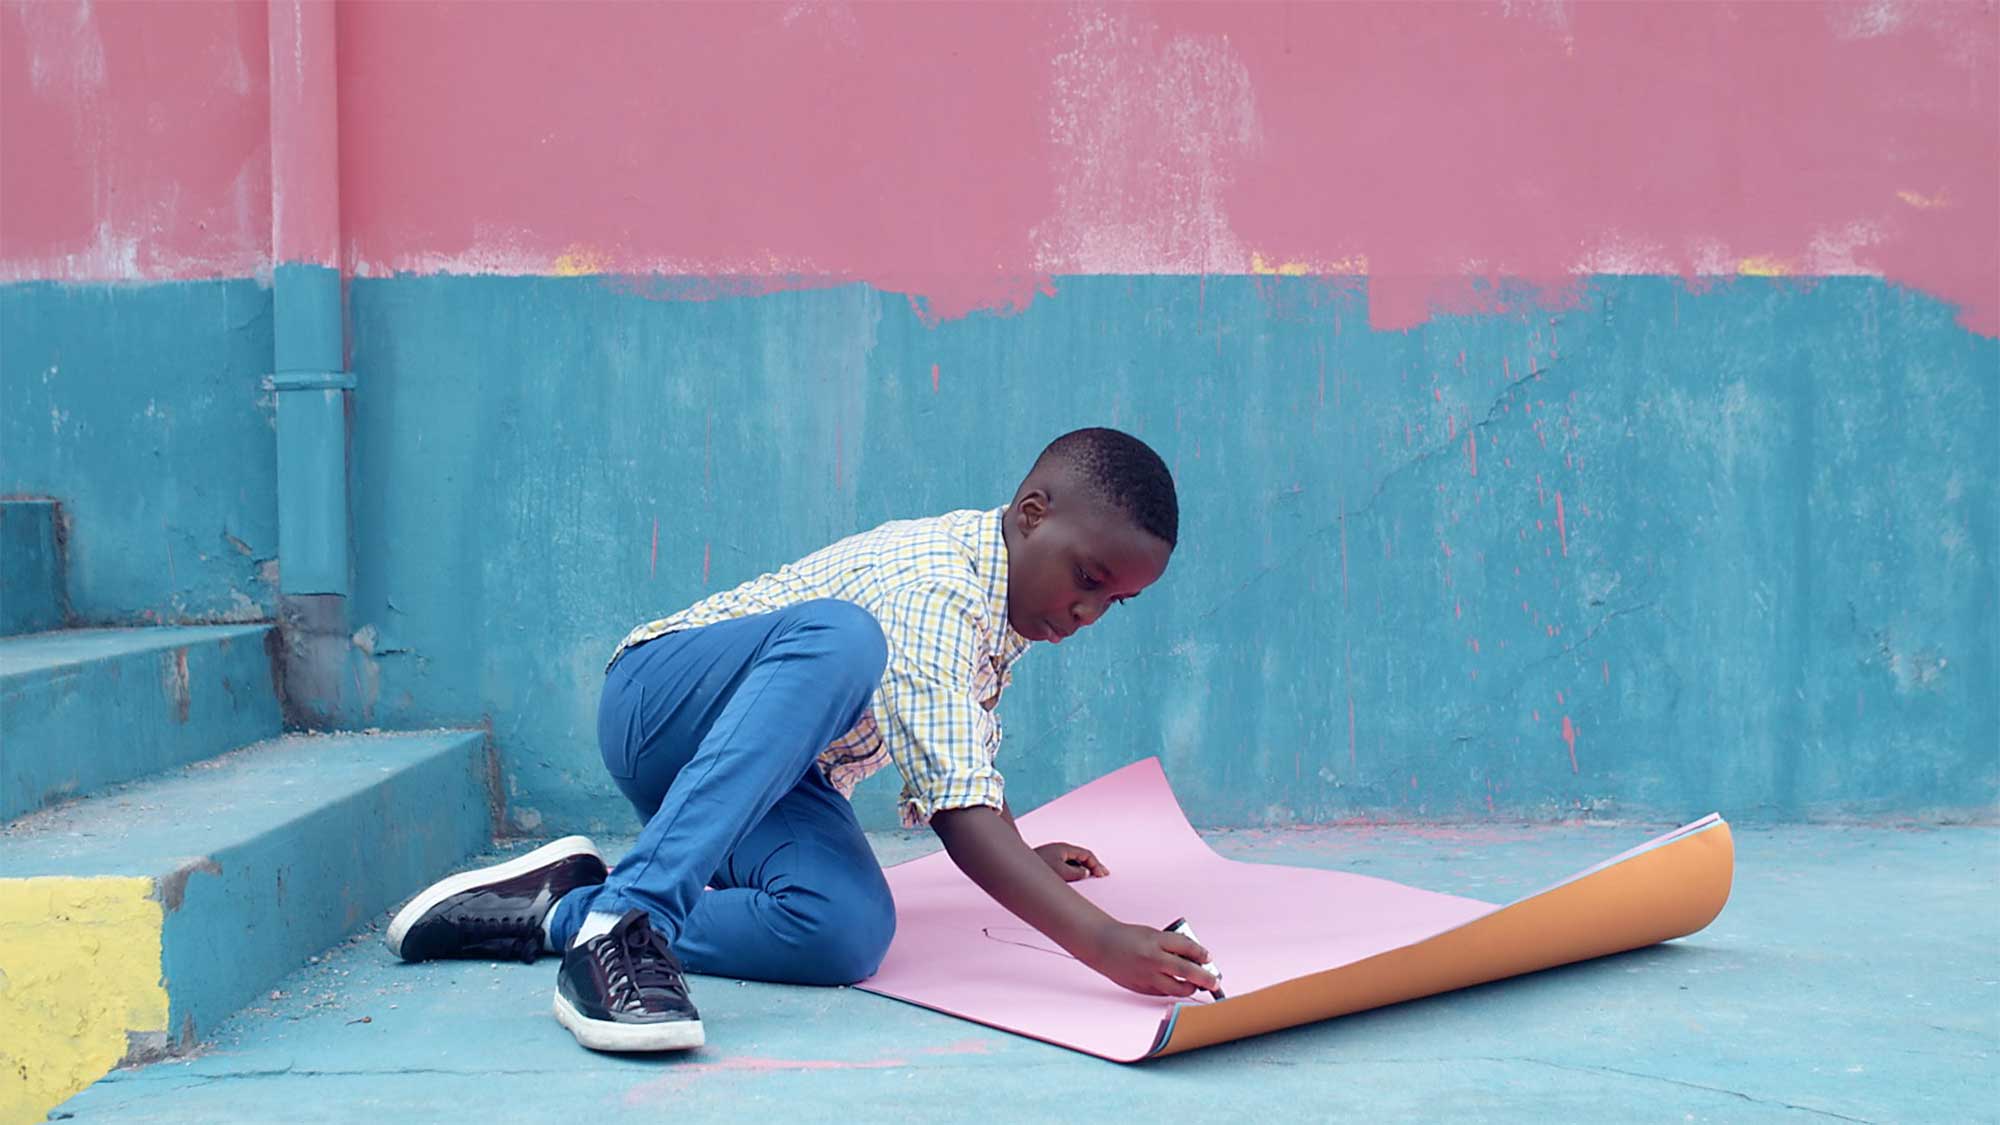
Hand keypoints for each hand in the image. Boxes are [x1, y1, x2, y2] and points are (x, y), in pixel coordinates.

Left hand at [1034, 842, 1108, 882]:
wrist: (1013, 870)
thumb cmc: (1036, 871)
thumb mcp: (1061, 873)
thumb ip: (1077, 873)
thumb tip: (1086, 873)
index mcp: (1063, 849)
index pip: (1086, 854)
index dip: (1096, 865)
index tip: (1102, 875)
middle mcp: (1058, 850)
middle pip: (1080, 857)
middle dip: (1092, 866)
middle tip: (1102, 875)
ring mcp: (1052, 857)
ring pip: (1072, 862)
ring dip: (1082, 870)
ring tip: (1090, 880)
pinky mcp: (1046, 864)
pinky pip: (1064, 867)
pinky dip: (1072, 873)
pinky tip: (1073, 882)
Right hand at [1079, 921, 1218, 996]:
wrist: (1102, 946)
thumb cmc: (1129, 937)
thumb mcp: (1153, 934)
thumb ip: (1171, 946)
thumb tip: (1194, 960)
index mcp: (1156, 941)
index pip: (1187, 948)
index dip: (1201, 953)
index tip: (1209, 958)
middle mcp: (1153, 959)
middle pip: (1187, 972)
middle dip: (1205, 978)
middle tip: (1215, 982)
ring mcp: (1147, 976)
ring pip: (1177, 988)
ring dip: (1190, 988)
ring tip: (1195, 985)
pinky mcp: (1142, 988)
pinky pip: (1163, 993)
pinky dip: (1172, 990)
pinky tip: (1176, 985)